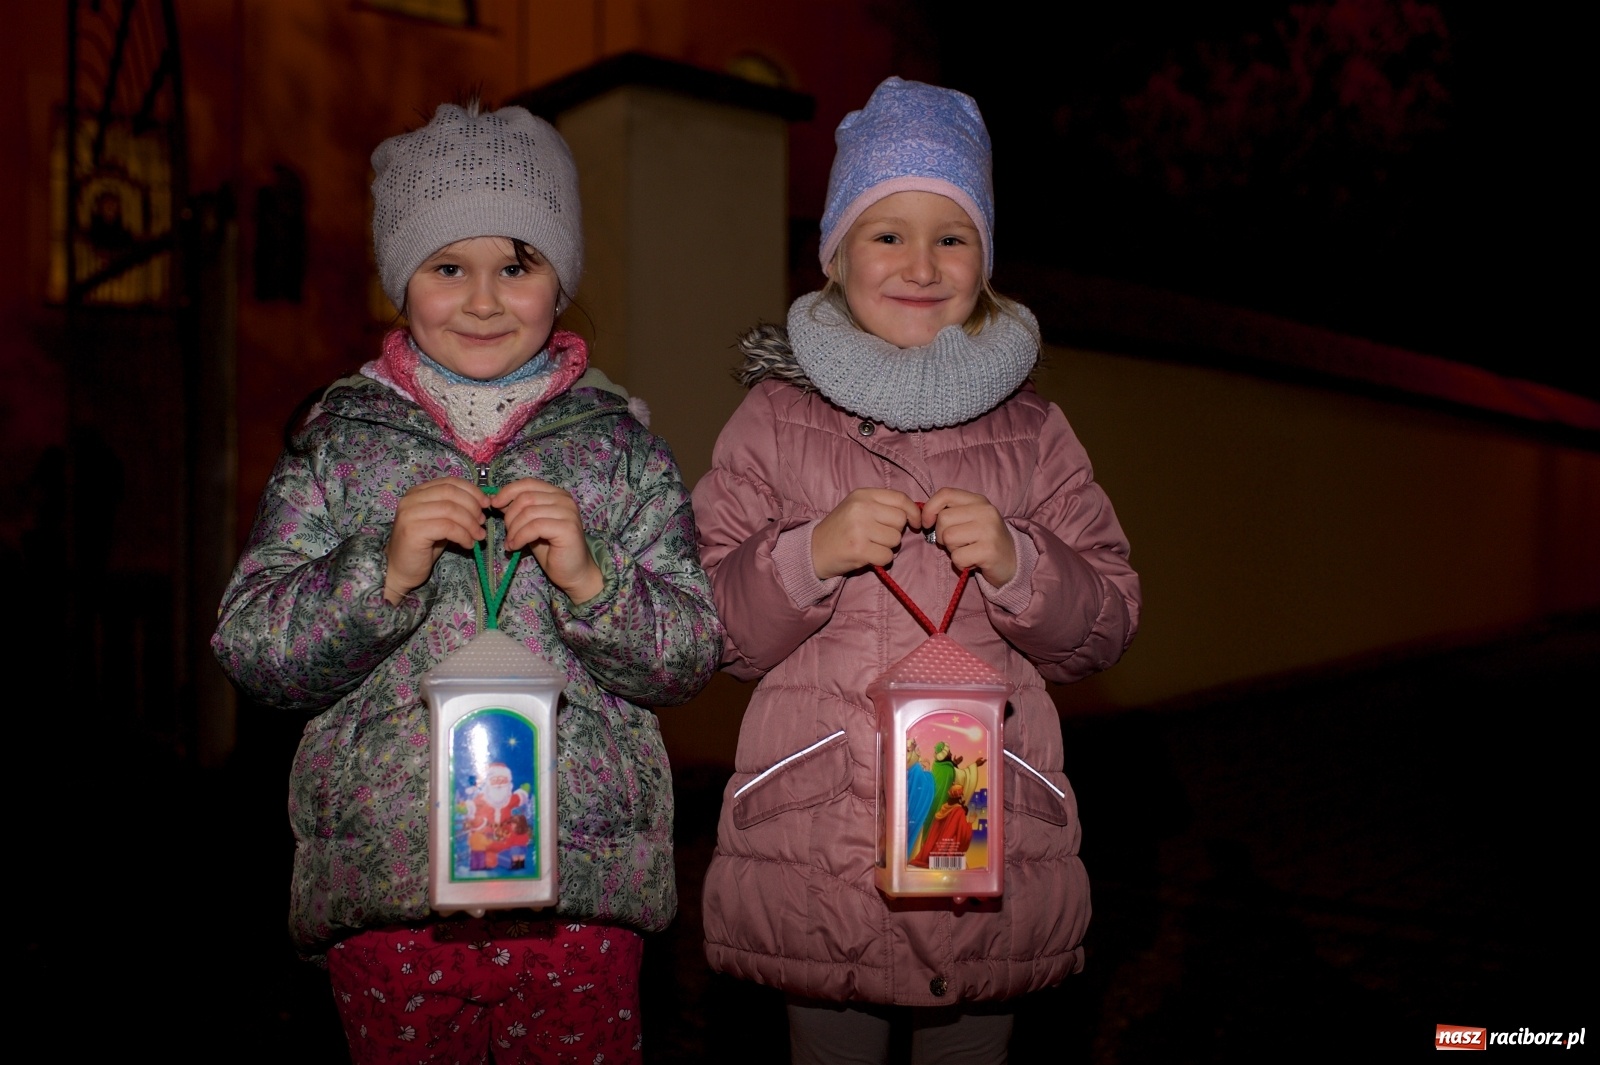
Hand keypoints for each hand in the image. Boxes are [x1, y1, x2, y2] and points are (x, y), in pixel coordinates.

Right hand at [385, 477, 488, 604]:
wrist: (400, 570)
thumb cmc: (423, 547)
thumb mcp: (441, 522)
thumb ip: (455, 509)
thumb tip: (483, 503)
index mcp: (418, 492)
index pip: (449, 482)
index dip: (472, 491)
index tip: (486, 504)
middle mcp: (411, 499)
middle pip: (450, 493)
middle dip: (472, 506)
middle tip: (482, 522)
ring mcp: (409, 514)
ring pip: (450, 510)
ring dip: (470, 523)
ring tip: (478, 536)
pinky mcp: (413, 530)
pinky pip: (447, 527)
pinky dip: (463, 535)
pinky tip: (468, 544)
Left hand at [495, 478, 604, 602]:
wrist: (573, 572)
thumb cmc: (551, 550)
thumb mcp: (530, 526)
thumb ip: (519, 511)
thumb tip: (496, 500)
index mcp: (557, 494)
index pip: (528, 483)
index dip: (508, 492)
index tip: (494, 505)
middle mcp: (565, 499)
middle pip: (526, 497)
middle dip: (510, 516)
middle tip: (507, 534)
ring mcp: (568, 512)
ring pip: (528, 512)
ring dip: (513, 530)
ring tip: (511, 543)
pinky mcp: (567, 528)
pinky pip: (535, 527)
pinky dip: (520, 537)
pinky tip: (516, 547)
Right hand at [811, 488, 922, 578]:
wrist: (813, 550)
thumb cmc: (840, 529)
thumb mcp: (856, 507)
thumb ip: (882, 506)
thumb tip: (914, 514)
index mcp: (862, 494)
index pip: (900, 498)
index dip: (913, 512)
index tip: (915, 523)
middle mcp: (861, 508)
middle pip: (900, 520)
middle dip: (895, 531)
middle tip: (878, 536)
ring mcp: (860, 528)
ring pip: (895, 539)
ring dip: (887, 547)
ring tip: (870, 545)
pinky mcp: (859, 549)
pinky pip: (887, 556)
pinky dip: (881, 559)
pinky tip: (867, 555)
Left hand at [921, 487, 1015, 585]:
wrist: (1013, 562)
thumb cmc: (984, 541)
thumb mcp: (971, 519)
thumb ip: (951, 512)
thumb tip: (923, 517)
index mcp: (978, 500)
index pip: (945, 493)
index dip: (929, 509)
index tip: (927, 524)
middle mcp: (985, 511)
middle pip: (943, 519)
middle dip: (942, 535)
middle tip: (958, 543)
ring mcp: (989, 530)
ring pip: (948, 538)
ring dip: (952, 550)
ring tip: (967, 551)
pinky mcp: (989, 550)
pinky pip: (957, 557)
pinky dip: (960, 564)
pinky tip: (973, 562)